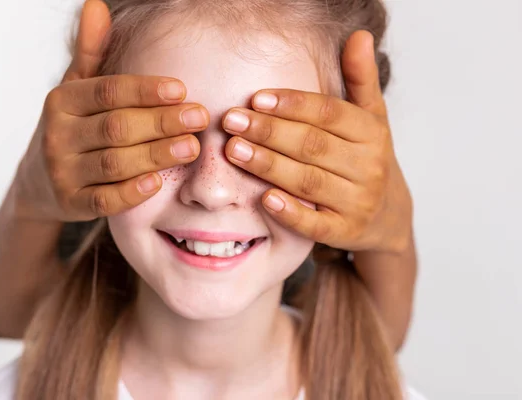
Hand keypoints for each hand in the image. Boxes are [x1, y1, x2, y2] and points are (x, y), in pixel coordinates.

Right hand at [13, 0, 206, 220]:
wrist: (39, 182)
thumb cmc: (73, 129)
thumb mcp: (77, 90)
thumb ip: (91, 53)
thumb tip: (96, 5)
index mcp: (61, 101)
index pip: (107, 91)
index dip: (145, 90)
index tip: (181, 89)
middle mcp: (58, 136)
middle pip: (116, 127)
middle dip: (161, 122)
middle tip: (199, 117)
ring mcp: (62, 173)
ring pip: (114, 164)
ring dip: (156, 155)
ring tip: (192, 146)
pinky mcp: (71, 204)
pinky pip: (104, 201)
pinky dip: (131, 193)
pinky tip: (158, 182)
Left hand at [222, 31, 412, 253]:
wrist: (389, 216)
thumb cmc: (368, 159)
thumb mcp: (371, 119)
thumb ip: (360, 79)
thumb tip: (359, 35)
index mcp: (372, 133)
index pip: (329, 114)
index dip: (293, 105)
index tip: (256, 98)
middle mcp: (368, 167)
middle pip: (313, 145)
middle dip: (269, 132)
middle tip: (231, 121)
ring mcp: (358, 202)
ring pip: (309, 181)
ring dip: (269, 165)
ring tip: (234, 150)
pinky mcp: (345, 232)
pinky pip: (316, 224)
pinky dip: (291, 212)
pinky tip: (264, 199)